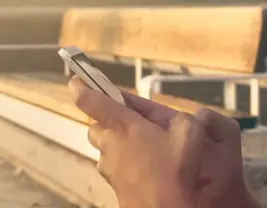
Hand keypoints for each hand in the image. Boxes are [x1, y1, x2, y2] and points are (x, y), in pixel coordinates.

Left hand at [68, 77, 258, 207]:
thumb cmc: (176, 172)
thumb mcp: (190, 133)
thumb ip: (182, 118)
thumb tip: (181, 119)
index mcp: (124, 126)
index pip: (92, 101)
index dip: (82, 88)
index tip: (76, 80)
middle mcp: (111, 145)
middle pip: (96, 126)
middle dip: (108, 120)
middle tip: (131, 122)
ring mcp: (110, 168)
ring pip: (105, 149)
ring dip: (118, 144)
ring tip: (144, 148)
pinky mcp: (114, 185)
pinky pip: (115, 168)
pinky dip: (125, 164)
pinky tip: (147, 168)